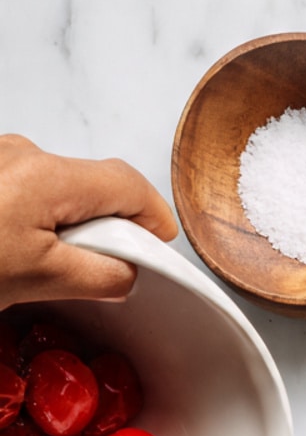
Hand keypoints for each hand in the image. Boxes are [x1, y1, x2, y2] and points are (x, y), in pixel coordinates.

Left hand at [0, 134, 177, 308]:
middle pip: (98, 186)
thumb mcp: (41, 281)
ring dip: (73, 224)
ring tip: (47, 262)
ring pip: (65, 190)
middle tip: (98, 267)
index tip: (159, 247)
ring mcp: (2, 157)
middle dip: (109, 226)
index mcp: (46, 175)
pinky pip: (34, 190)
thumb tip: (128, 272)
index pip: (129, 185)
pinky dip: (43, 219)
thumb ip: (102, 276)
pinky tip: (22, 249)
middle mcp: (24, 153)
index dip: (155, 218)